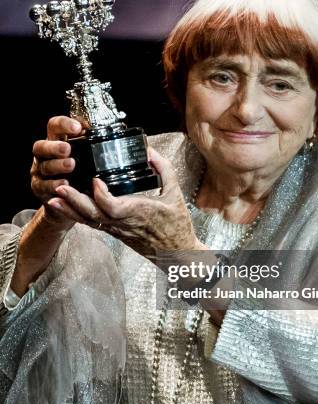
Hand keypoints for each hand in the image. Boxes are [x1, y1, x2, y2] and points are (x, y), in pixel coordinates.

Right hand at [30, 115, 82, 227]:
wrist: (65, 196)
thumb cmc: (77, 170)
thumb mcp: (83, 153)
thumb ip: (88, 141)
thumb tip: (104, 129)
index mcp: (55, 140)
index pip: (54, 126)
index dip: (63, 125)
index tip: (77, 128)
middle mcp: (44, 154)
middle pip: (41, 146)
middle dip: (54, 147)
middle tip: (67, 149)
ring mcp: (40, 171)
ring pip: (44, 166)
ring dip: (57, 165)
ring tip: (71, 165)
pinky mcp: (39, 188)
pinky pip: (43, 186)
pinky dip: (54, 184)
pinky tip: (65, 183)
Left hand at [47, 147, 205, 258]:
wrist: (177, 253)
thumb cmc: (177, 224)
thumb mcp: (175, 193)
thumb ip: (163, 169)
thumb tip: (149, 150)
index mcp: (140, 212)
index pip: (114, 207)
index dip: (101, 195)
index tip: (96, 180)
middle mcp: (125, 223)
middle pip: (95, 215)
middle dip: (75, 202)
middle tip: (60, 187)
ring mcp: (118, 230)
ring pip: (90, 221)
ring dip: (70, 210)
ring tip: (53, 197)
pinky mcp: (115, 233)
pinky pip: (92, 224)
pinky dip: (76, 215)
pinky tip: (64, 207)